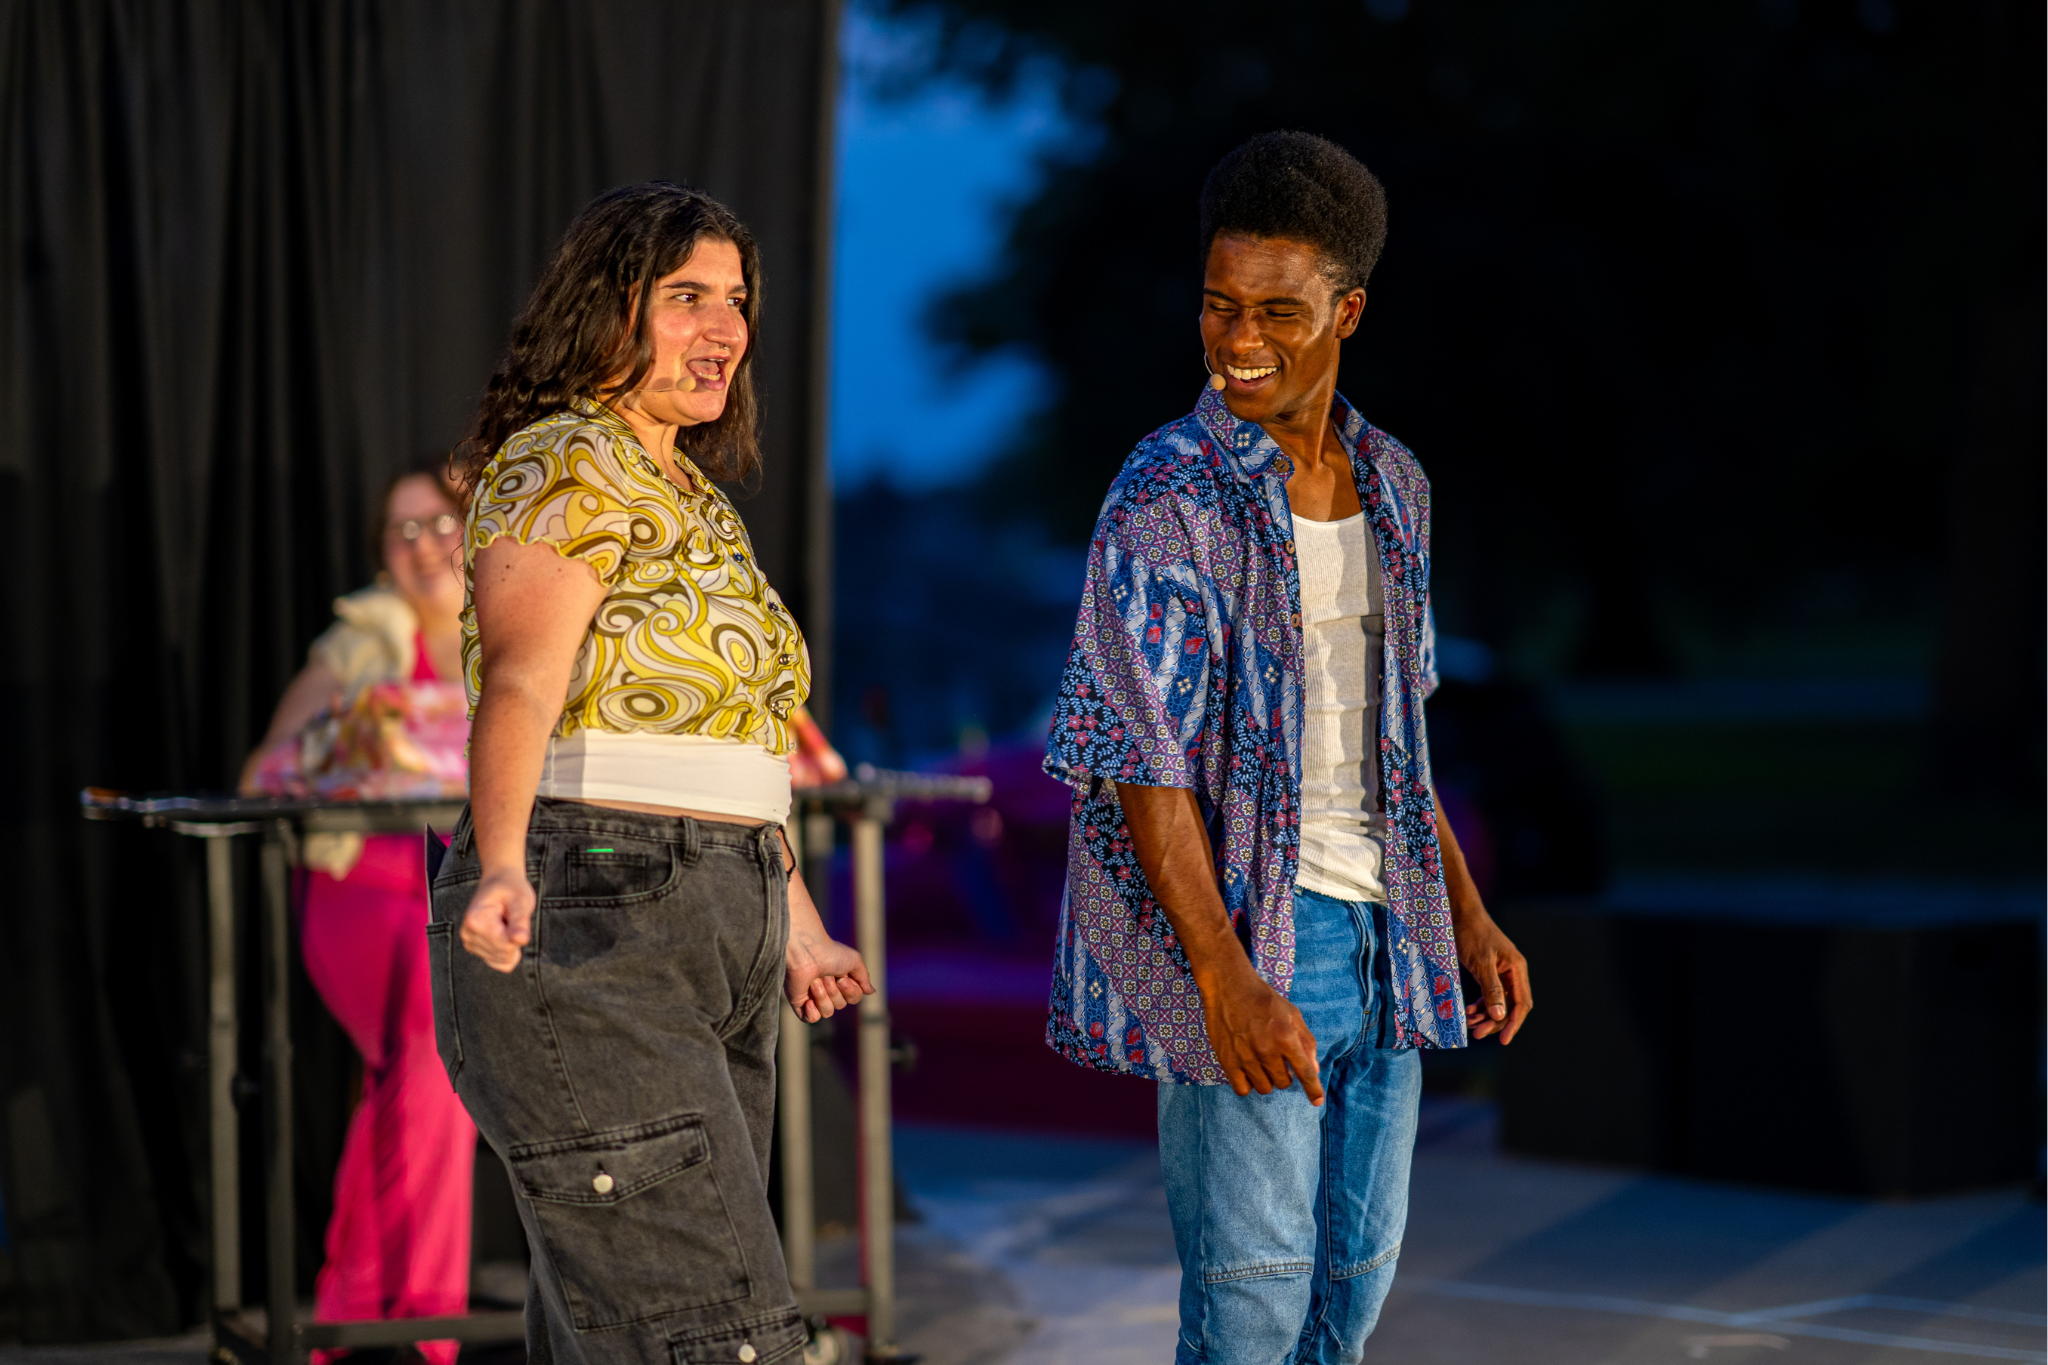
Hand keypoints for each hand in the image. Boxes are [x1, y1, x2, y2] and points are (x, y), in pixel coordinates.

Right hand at [461, 867, 534, 972]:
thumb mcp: (521, 900)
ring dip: (511, 944)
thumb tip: (522, 940)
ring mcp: (469, 943)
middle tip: (511, 918)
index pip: (506, 945)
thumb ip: (520, 921)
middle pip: (504, 954)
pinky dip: (507, 952)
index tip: (515, 915)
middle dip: (515, 939)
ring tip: (506, 923)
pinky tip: (505, 934)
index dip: (519, 934)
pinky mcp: (475, 948)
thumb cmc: (511, 889)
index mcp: (476, 921)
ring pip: (502, 961)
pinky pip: (498, 963)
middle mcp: (468, 934)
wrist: (499, 882)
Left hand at [785, 929, 872, 1022]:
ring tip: (814, 982)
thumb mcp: (855, 961)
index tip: (842, 977)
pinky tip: (808, 1001)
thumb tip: (871, 992)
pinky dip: (811, 1012)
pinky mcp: (799, 1002)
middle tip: (826, 975)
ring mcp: (813, 996)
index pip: (853, 998)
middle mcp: (827, 989)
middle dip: (834, 991)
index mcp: (841, 980)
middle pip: (841, 1005)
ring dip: (823, 997)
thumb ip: (864, 978)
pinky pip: (810, 1019)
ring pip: (827, 1012)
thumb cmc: (831, 953)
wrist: (806, 951)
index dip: (851, 992)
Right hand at [1198, 962, 1324, 1103]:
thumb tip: (1315, 1069)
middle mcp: (1267, 1050)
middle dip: (1285, 1075)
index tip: (1317, 1101)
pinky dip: (1248, 1084)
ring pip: (1264, 1088)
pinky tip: (1248, 1071)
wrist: (1229, 987)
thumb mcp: (1292, 1014)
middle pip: (1284, 1083)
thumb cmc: (1263, 999)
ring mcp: (1246, 1057)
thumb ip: (1306, 1041)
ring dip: (1267, 1079)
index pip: (1305, 1072)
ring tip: (1262, 1063)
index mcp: (1286, 1037)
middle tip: (1278, 1060)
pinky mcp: (1227, 1061)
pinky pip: (1242, 1089)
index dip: (1313, 1089)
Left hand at [1453, 905, 1531, 1042]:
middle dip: (1495, 1022)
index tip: (1504, 1040)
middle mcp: (1513, 973)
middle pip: (1510, 1006)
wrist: (1459, 913)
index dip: (1514, 1024)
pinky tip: (1469, 1013)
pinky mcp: (1488, 972)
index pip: (1522, 1004)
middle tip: (1477, 1034)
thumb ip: (1492, 989)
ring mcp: (1500, 973)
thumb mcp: (1481, 963)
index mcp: (1517, 969)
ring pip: (1498, 1002)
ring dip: (1485, 1016)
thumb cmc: (1472, 934)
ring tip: (1470, 1024)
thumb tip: (1501, 1016)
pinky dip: (1480, 1005)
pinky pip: (1488, 995)